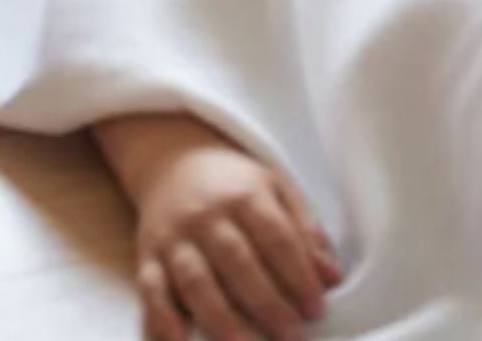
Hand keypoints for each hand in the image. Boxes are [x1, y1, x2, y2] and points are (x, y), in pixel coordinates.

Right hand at [134, 137, 341, 340]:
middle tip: (293, 336)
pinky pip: (151, 290)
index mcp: (244, 194)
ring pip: (196, 280)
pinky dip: (163, 319)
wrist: (172, 158)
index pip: (275, 236)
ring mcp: (174, 237)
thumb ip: (304, 232)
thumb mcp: (275, 190)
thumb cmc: (233, 185)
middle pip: (237, 260)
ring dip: (221, 317)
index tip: (317, 308)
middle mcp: (206, 215)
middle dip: (266, 302)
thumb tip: (332, 278)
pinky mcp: (148, 256)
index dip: (298, 275)